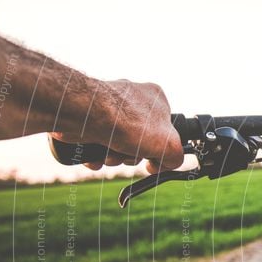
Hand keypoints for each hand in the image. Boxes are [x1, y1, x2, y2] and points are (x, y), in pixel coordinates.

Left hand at [51, 80, 183, 172]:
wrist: (84, 114)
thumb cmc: (127, 122)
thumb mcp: (169, 145)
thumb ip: (176, 157)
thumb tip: (165, 163)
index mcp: (156, 97)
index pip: (166, 130)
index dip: (159, 149)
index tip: (152, 158)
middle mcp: (132, 98)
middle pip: (140, 139)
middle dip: (133, 156)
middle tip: (128, 156)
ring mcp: (108, 105)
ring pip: (118, 143)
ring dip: (115, 158)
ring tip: (109, 155)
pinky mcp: (88, 115)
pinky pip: (98, 142)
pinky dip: (97, 154)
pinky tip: (96, 157)